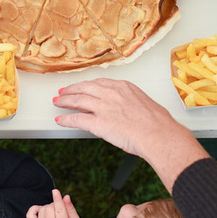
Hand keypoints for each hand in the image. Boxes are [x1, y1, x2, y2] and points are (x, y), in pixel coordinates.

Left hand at [27, 189, 80, 217]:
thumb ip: (70, 209)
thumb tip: (66, 197)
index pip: (59, 211)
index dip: (57, 200)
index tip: (55, 191)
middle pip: (50, 208)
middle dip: (55, 204)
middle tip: (60, 210)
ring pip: (42, 209)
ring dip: (48, 207)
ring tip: (54, 213)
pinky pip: (30, 214)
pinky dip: (34, 209)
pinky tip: (41, 210)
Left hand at [52, 78, 208, 190]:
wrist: (159, 134)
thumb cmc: (158, 123)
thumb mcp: (144, 103)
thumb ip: (131, 103)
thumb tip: (127, 110)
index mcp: (123, 87)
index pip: (99, 83)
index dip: (86, 85)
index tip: (81, 86)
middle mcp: (111, 93)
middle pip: (84, 88)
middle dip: (71, 90)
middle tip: (63, 92)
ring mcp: (103, 107)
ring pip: (77, 101)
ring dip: (65, 101)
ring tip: (57, 102)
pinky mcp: (98, 123)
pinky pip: (77, 119)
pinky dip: (66, 120)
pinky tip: (60, 120)